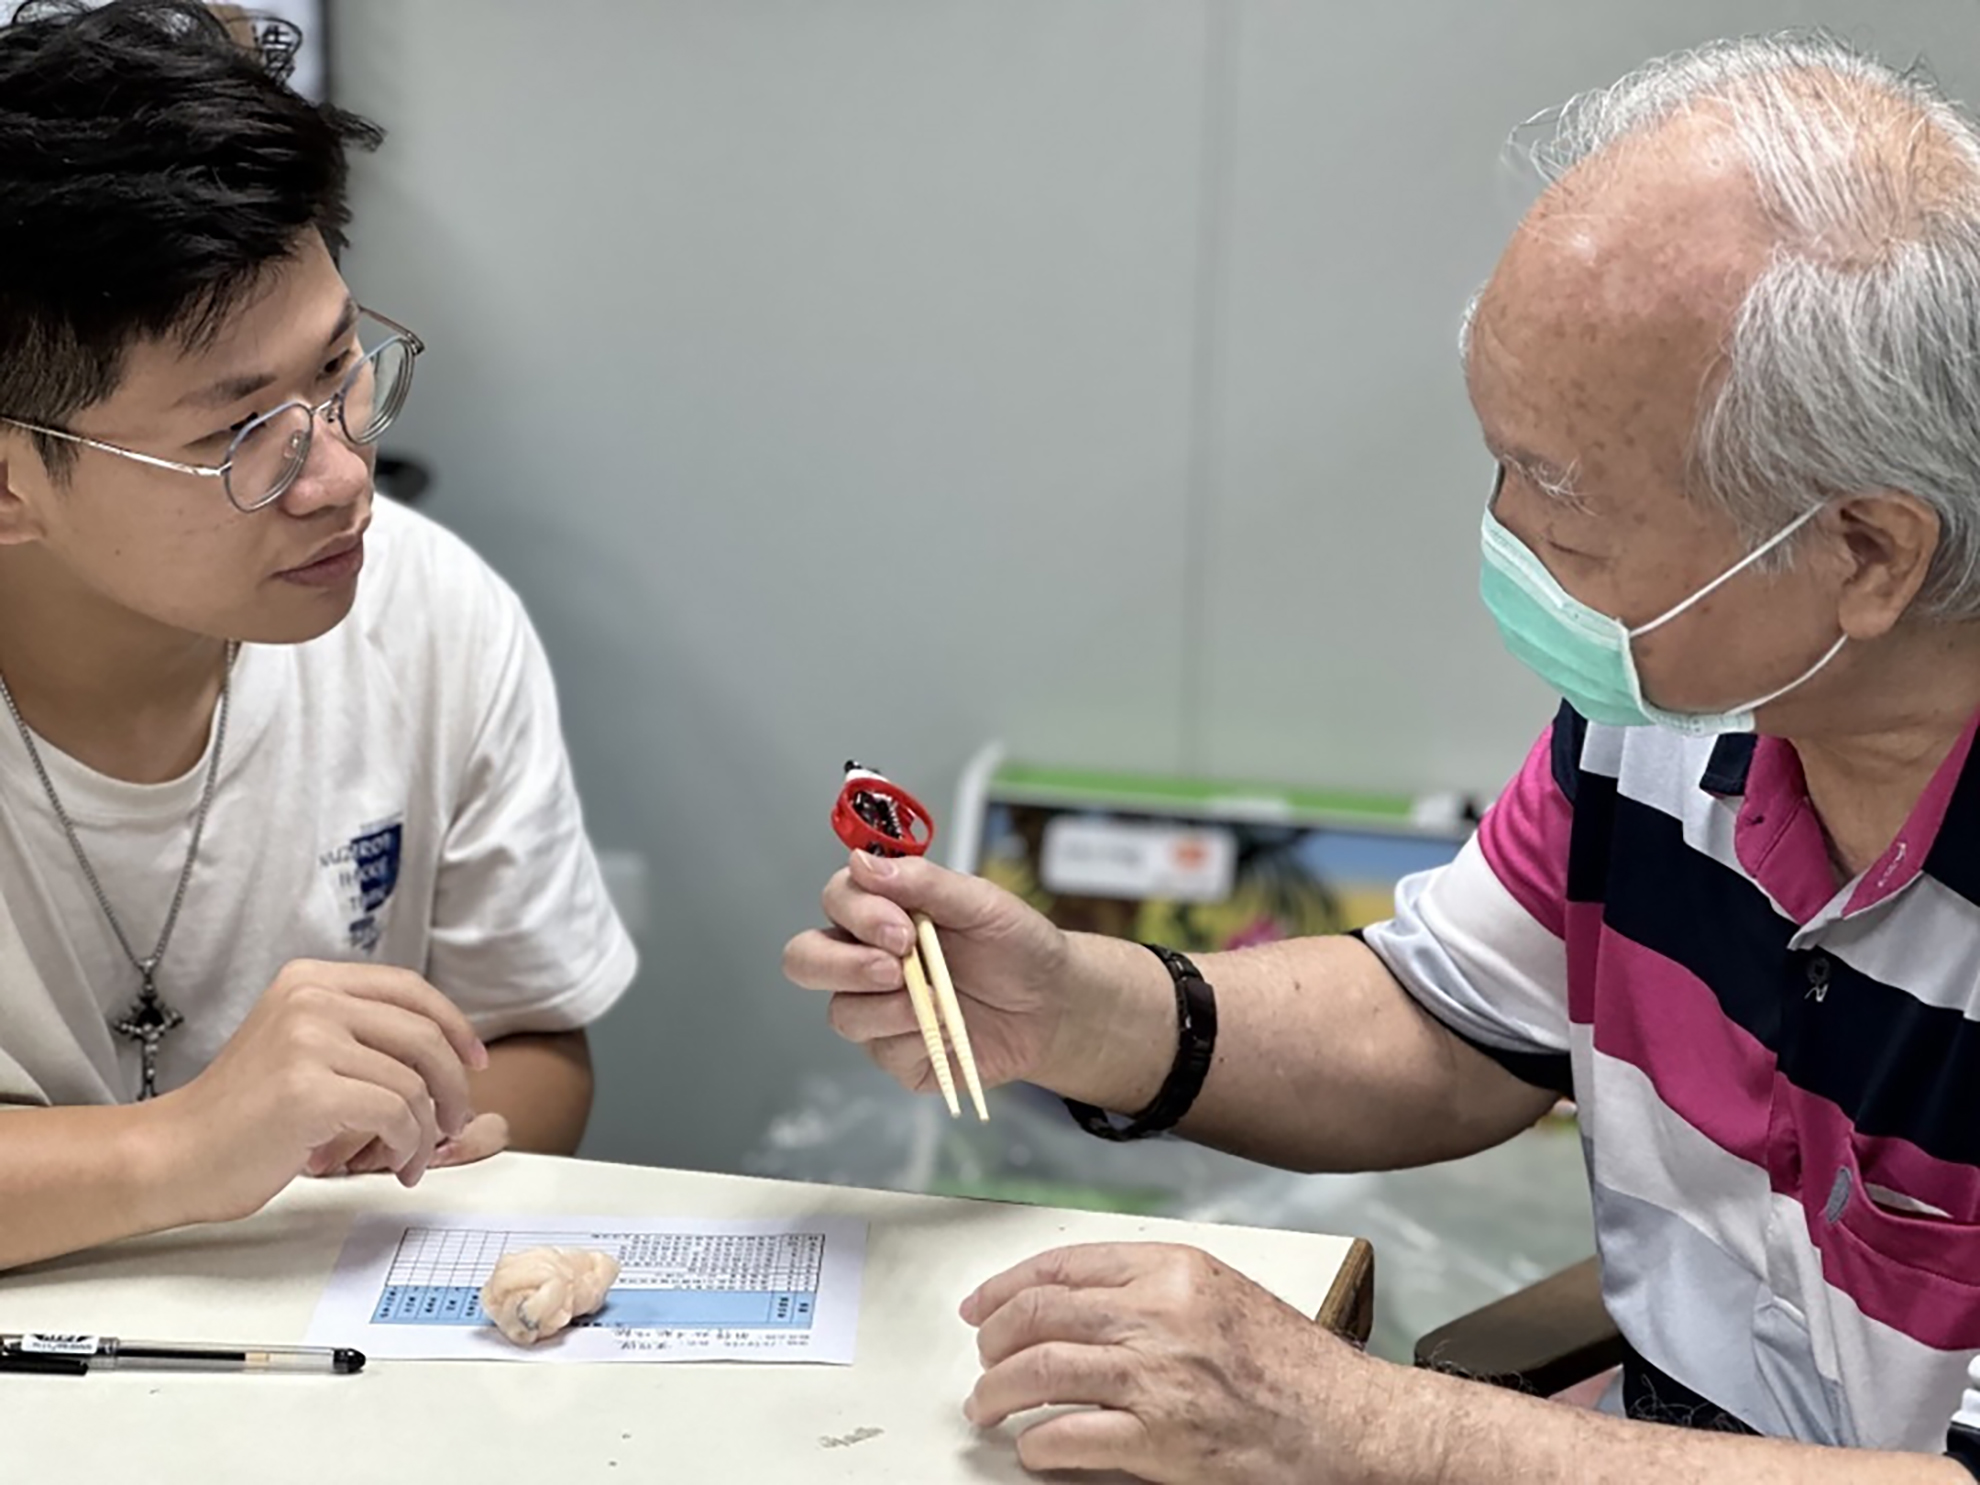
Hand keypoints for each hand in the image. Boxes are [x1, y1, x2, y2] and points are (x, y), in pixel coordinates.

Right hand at [150, 959, 488, 1222]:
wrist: (173, 1156)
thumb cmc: (239, 1118)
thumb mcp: (300, 1050)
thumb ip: (359, 1038)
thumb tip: (447, 1059)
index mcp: (309, 981)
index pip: (409, 989)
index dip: (454, 1025)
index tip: (474, 1062)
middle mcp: (310, 1000)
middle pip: (424, 1034)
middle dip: (454, 1085)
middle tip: (455, 1123)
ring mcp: (309, 1042)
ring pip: (414, 1083)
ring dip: (427, 1130)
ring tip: (411, 1157)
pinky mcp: (310, 1090)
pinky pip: (397, 1115)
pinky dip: (408, 1146)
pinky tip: (395, 1166)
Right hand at [782, 851, 1072, 1095]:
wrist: (1054, 1005)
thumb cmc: (1016, 946)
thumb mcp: (982, 903)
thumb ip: (925, 882)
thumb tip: (863, 862)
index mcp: (882, 912)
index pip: (837, 900)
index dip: (858, 913)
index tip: (902, 927)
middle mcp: (866, 959)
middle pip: (804, 959)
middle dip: (843, 965)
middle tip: (896, 968)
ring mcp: (875, 1009)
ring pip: (842, 1012)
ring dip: (891, 1008)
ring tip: (941, 1003)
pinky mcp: (894, 1053)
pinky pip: (881, 1051)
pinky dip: (919, 1039)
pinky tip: (950, 1030)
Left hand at [962, 1243, 1383, 1482]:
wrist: (1351, 1425)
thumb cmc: (1297, 1370)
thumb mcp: (1223, 1297)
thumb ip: (1155, 1291)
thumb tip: (1077, 1306)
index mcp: (1176, 1270)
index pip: (1064, 1265)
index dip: (1008, 1286)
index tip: (982, 1305)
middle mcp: (1160, 1314)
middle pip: (1039, 1314)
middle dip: (993, 1341)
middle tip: (982, 1362)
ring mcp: (1158, 1377)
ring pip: (1039, 1371)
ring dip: (997, 1394)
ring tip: (988, 1408)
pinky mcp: (1160, 1440)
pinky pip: (1068, 1436)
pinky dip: (1037, 1444)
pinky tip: (1034, 1447)